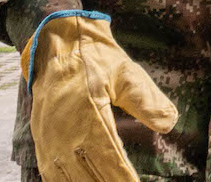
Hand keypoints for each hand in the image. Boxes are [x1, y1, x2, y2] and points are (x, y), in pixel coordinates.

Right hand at [22, 12, 176, 181]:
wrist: (56, 41)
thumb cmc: (96, 57)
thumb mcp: (126, 72)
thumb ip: (146, 99)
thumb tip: (169, 123)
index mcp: (88, 112)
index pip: (109, 156)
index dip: (122, 176)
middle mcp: (65, 128)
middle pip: (87, 171)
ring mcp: (49, 135)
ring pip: (66, 175)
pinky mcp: (41, 136)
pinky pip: (49, 169)